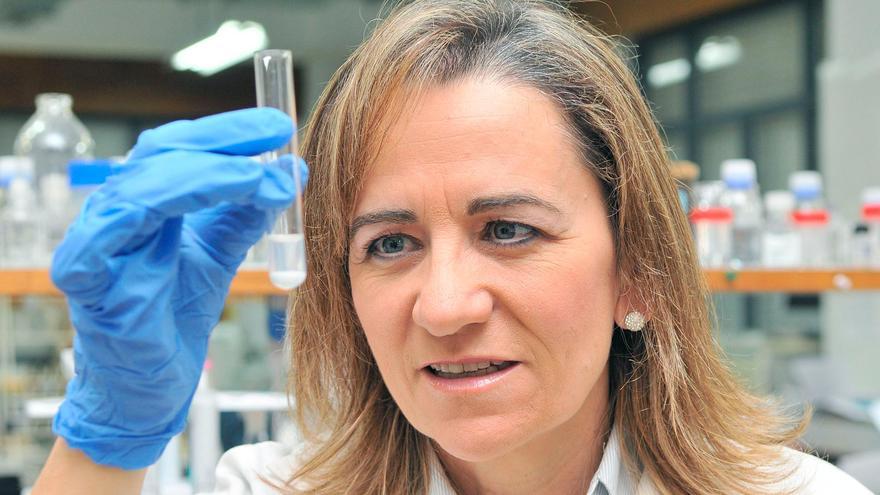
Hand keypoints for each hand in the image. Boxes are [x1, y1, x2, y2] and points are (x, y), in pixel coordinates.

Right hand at [50, 108, 305, 468]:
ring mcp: (95, 239)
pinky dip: (163, 205)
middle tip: (278, 139)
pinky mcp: (86, 275)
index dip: (229, 132)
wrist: (149, 387)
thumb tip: (285, 170)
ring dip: (212, 174)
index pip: (181, 147)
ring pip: (148, 183)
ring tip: (263, 179)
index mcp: (145, 201)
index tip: (279, 126)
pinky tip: (212, 198)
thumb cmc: (173, 316)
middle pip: (164, 153)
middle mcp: (115, 210)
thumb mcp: (219, 253)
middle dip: (226, 143)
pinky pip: (116, 228)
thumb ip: (244, 213)